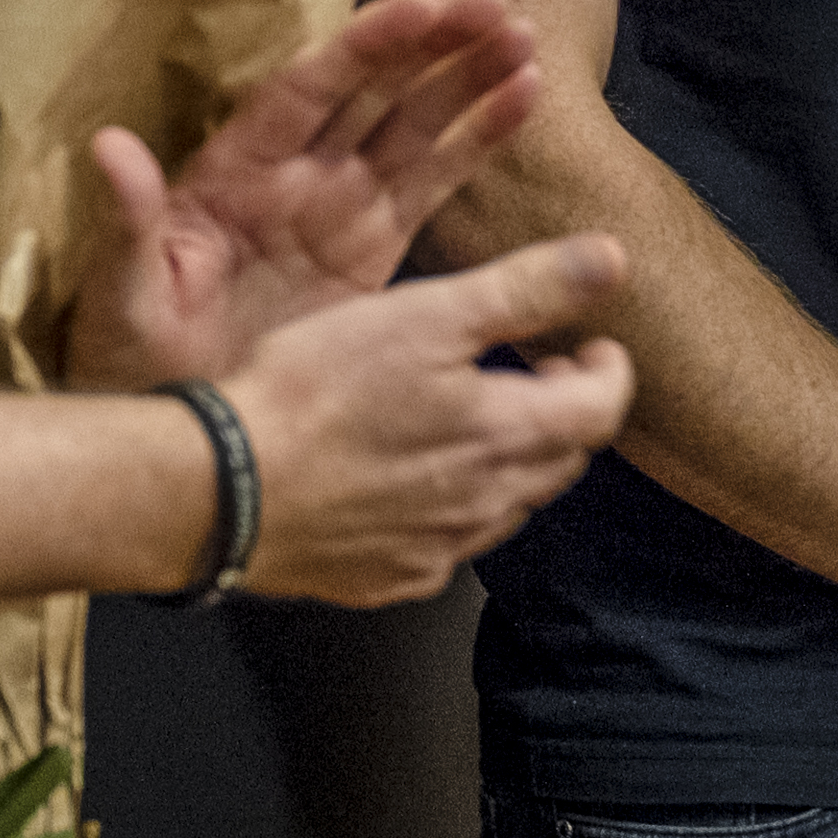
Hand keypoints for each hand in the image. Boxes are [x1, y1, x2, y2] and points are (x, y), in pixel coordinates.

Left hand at [63, 0, 541, 393]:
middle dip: (432, 46)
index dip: (366, 46)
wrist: (177, 427)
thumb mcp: (123, 291)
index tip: (421, 5)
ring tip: (524, 40)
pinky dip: (478, 141)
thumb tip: (108, 147)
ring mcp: (339, 208)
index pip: (308, 88)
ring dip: (467, 81)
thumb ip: (128, 221)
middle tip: (494, 4)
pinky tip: (523, 99)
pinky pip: (434, 184)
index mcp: (237, 170)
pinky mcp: (374, 251)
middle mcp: (295, 174)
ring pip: (413, 126)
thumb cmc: (129, 349)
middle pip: (372, 91)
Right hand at [204, 230, 631, 603]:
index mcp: (507, 434)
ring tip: (471, 419)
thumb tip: (611, 260)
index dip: (607, 370)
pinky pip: (447, 544)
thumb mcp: (427, 315)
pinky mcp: (390, 577)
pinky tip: (411, 479)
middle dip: (562, 413)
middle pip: (562, 460)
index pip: (602, 409)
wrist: (225, 488)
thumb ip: (525, 288)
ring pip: (507, 505)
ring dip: (509, 461)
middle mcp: (488, 503)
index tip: (588, 345)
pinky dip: (451, 507)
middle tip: (536, 372)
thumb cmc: (316, 391)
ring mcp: (439, 549)